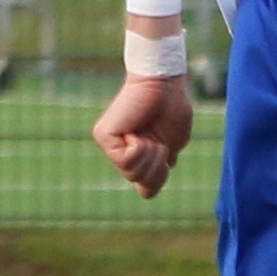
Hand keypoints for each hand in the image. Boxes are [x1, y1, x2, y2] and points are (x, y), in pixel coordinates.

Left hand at [94, 74, 191, 198]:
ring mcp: (110, 145)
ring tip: (147, 133)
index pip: (146, 189)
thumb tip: (146, 191)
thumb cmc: (172, 108)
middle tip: (157, 138)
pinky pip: (125, 161)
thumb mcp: (173, 146)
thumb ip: (161, 169)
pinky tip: (135, 131)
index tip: (165, 151)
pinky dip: (139, 148)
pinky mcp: (103, 136)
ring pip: (132, 174)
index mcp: (137, 156)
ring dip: (150, 154)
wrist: (164, 84)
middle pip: (141, 182)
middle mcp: (121, 153)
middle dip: (157, 163)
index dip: (160, 176)